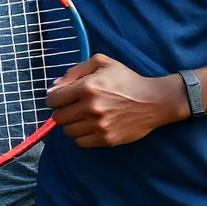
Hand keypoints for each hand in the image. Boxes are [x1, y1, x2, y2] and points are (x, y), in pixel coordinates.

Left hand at [46, 54, 189, 146]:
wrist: (154, 101)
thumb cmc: (126, 79)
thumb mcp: (101, 63)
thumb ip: (74, 71)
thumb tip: (54, 87)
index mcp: (87, 87)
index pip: (53, 100)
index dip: (54, 98)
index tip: (60, 98)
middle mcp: (90, 108)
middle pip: (58, 117)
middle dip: (61, 111)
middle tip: (72, 107)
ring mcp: (99, 126)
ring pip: (67, 131)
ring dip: (71, 124)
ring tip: (82, 117)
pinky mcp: (107, 139)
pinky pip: (81, 142)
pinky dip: (81, 135)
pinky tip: (90, 126)